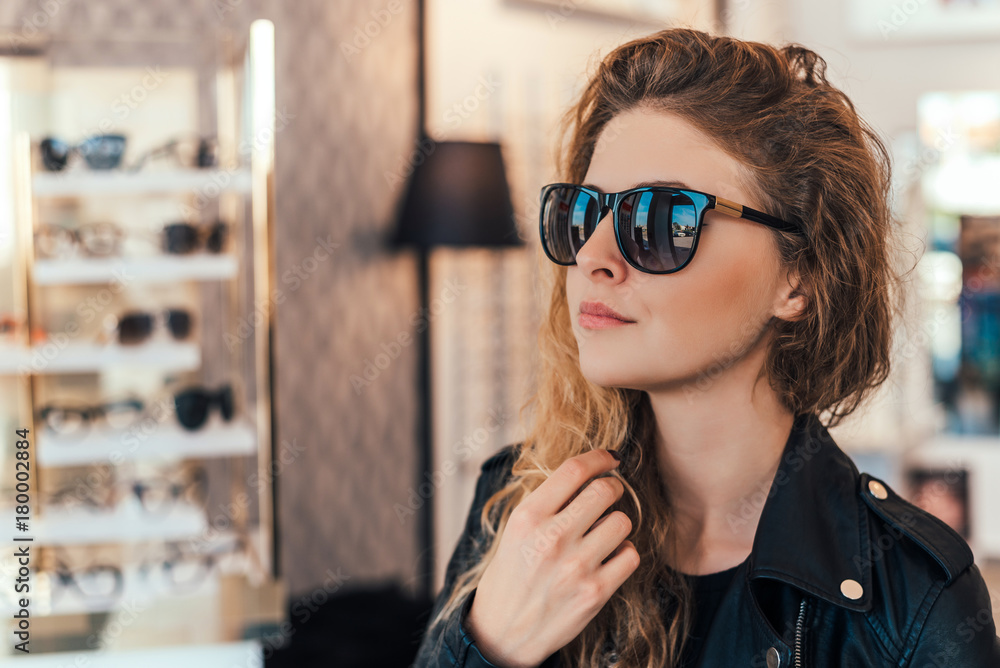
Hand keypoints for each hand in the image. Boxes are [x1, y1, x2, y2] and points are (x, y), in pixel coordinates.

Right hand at [464, 449, 637, 667]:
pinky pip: (630, 555)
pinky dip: (624, 553)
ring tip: (604, 531)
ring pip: (623, 521)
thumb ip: (546, 503)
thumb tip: (586, 473)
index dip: (599, 457)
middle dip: (613, 487)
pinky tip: (609, 557)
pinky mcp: (595, 593)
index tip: (610, 458)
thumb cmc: (510, 576)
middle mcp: (551, 539)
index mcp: (527, 518)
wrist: (502, 633)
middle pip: (605, 491)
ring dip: (618, 522)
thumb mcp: (514, 531)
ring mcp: (576, 567)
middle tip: (609, 494)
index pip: (574, 470)